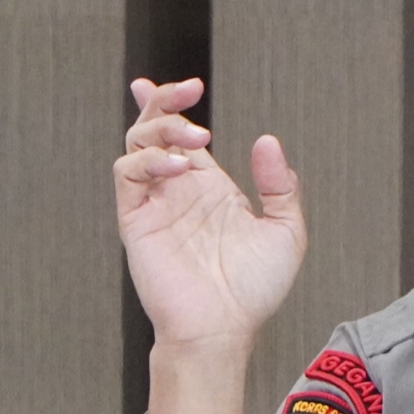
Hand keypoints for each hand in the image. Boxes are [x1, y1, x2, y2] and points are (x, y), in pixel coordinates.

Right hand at [114, 77, 306, 353]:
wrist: (224, 328)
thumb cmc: (254, 291)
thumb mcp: (286, 231)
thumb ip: (280, 186)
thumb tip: (267, 141)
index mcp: (209, 189)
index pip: (184, 137)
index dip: (174, 106)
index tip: (186, 85)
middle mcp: (179, 191)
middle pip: (155, 129)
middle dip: (165, 102)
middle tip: (188, 90)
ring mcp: (156, 204)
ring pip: (137, 144)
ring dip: (161, 127)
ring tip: (195, 136)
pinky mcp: (136, 220)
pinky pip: (128, 176)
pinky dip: (148, 160)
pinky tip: (178, 167)